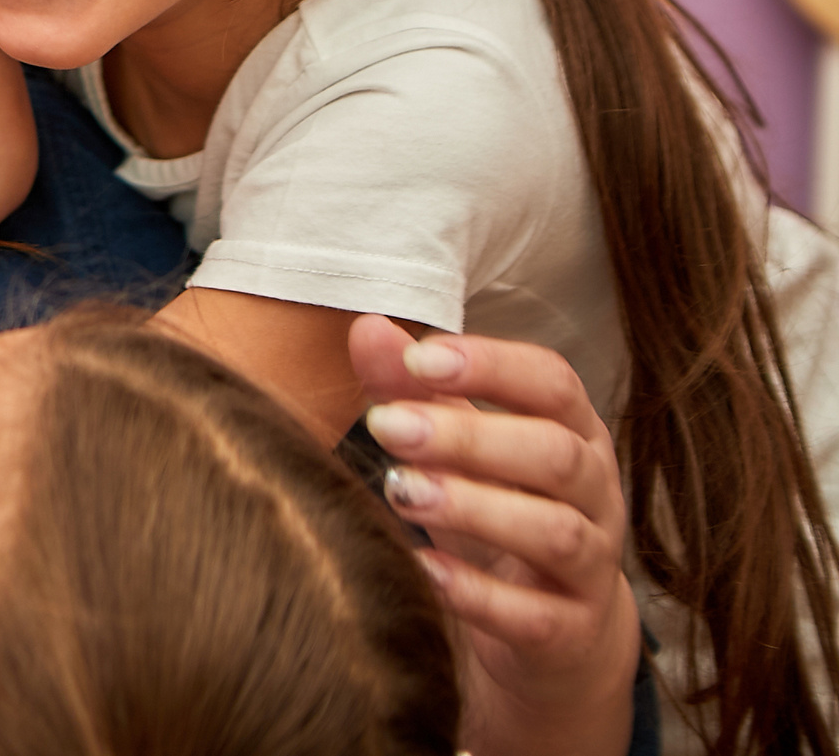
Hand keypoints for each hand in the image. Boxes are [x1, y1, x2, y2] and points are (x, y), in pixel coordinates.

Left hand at [352, 316, 639, 755]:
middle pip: (555, 454)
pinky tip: (421, 569)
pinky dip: (477, 593)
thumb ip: (415, 391)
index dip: (491, 365)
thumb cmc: (501, 514)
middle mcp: (596, 497)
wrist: (559, 635)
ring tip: (400, 490)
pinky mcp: (570, 634)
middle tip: (388, 427)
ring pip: (556, 533)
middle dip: (470, 437)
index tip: (416, 357)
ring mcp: (592, 569)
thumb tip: (366, 327)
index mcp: (575, 435)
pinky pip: (535, 616)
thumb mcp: (460, 450)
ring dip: (475, 508)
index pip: (553, 383)